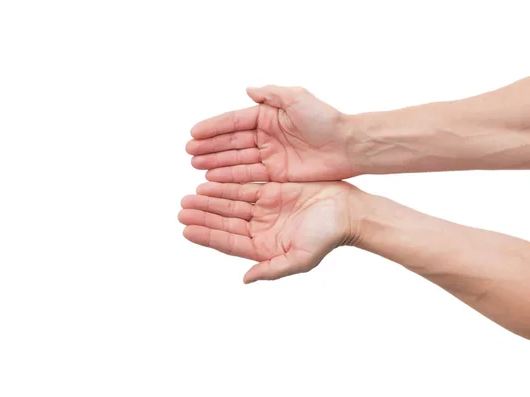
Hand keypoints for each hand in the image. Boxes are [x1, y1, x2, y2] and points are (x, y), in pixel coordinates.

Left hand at [178, 181, 357, 282]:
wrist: (347, 212)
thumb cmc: (327, 238)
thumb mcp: (300, 258)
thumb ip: (272, 269)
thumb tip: (246, 279)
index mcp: (263, 247)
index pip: (228, 242)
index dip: (206, 235)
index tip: (185, 229)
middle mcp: (260, 228)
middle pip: (224, 221)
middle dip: (202, 215)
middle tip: (181, 208)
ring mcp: (264, 209)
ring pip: (230, 204)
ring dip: (210, 199)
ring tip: (190, 195)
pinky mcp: (271, 191)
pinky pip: (243, 187)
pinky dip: (226, 185)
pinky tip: (209, 182)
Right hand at [186, 86, 355, 181]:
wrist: (348, 146)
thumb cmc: (326, 120)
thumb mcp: (298, 98)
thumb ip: (272, 94)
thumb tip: (248, 90)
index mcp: (268, 116)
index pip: (234, 122)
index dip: (214, 128)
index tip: (193, 133)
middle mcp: (267, 136)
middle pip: (232, 143)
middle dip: (210, 148)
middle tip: (189, 153)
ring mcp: (271, 156)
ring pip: (237, 160)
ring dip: (216, 163)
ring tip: (197, 167)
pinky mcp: (278, 174)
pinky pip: (250, 176)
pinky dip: (232, 177)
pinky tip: (215, 179)